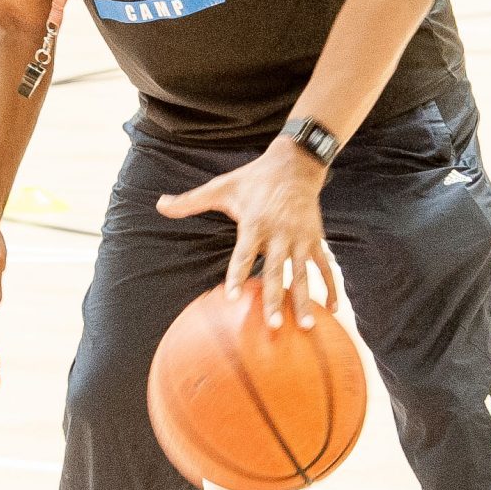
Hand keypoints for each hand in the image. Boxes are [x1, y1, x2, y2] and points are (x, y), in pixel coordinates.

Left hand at [156, 142, 337, 330]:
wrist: (295, 164)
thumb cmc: (253, 179)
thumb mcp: (221, 187)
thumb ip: (191, 201)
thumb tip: (160, 204)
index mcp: (255, 223)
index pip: (244, 254)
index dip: (239, 274)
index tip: (233, 298)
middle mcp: (279, 233)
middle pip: (276, 271)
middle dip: (274, 298)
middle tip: (272, 325)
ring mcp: (300, 238)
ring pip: (302, 274)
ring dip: (303, 300)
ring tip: (304, 325)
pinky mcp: (316, 239)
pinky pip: (324, 266)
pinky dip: (330, 287)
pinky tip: (331, 310)